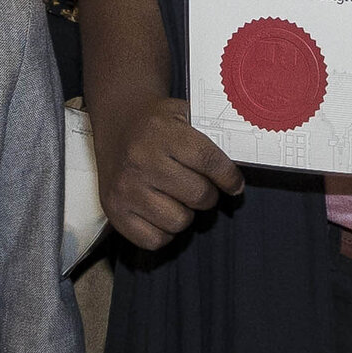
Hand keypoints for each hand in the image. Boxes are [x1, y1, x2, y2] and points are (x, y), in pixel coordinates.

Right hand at [98, 93, 242, 250]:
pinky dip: (165, 231)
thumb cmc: (157, 122)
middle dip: (208, 195)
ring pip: (179, 221)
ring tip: (178, 198)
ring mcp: (125, 189)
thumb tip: (237, 174)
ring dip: (186, 213)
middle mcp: (140, 162)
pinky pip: (155, 240)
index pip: (208, 162)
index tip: (235, 185)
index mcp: (160, 133)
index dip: (229, 177)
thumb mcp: (184, 113)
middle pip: (198, 195)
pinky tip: (162, 211)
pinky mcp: (114, 211)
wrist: (119, 121)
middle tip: (202, 188)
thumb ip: (211, 136)